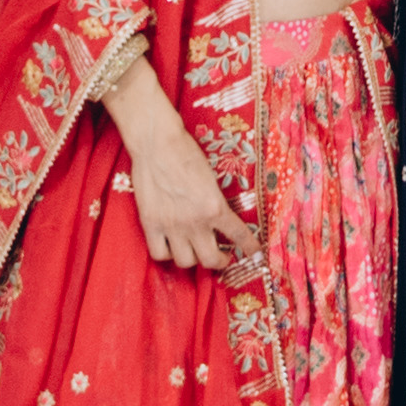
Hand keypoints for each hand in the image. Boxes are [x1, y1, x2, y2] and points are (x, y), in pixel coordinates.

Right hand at [108, 72, 256, 272]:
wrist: (156, 143)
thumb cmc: (186, 152)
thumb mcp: (211, 178)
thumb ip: (216, 201)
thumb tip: (221, 218)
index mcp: (215, 207)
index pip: (239, 235)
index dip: (249, 248)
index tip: (255, 253)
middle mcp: (195, 222)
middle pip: (210, 260)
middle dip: (219, 261)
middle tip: (221, 256)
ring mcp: (171, 225)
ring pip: (185, 262)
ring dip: (192, 258)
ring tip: (194, 251)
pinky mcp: (150, 224)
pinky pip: (159, 254)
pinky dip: (167, 253)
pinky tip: (170, 246)